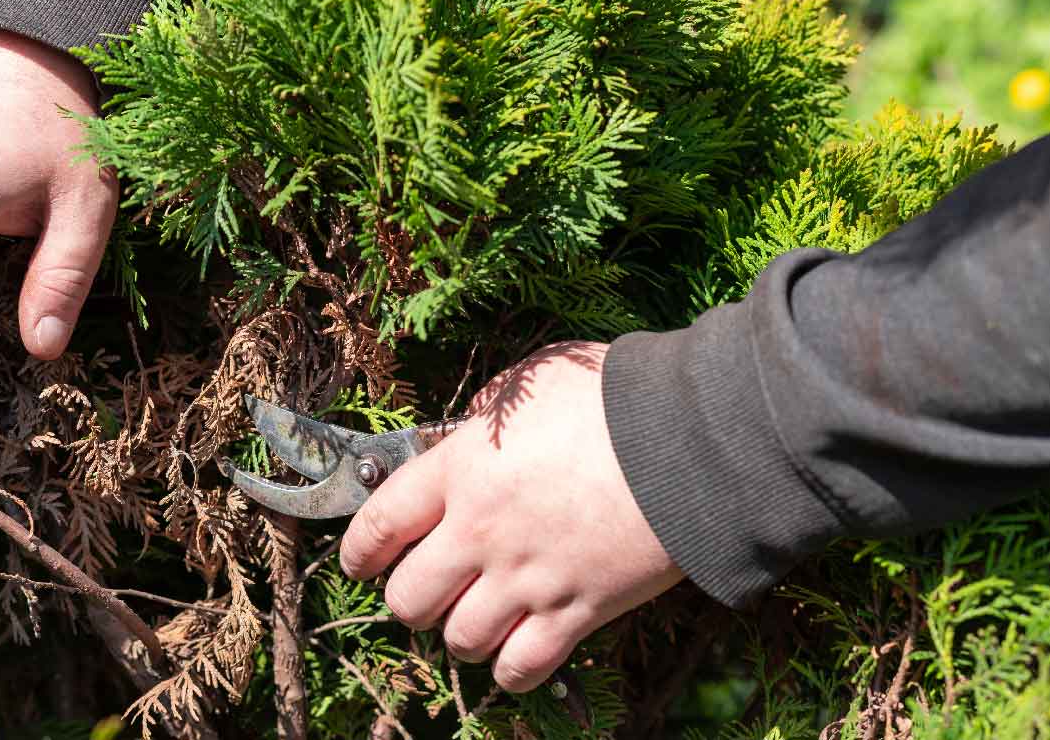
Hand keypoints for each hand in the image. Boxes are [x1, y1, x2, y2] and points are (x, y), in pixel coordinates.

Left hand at [339, 341, 683, 691]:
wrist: (691, 438)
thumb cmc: (613, 395)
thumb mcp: (527, 381)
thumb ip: (481, 417)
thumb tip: (462, 436)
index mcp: (461, 469)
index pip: (378, 525)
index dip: (358, 553)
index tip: (359, 564)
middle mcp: (481, 532)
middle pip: (407, 598)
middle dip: (408, 599)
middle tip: (426, 589)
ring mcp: (528, 578)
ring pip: (459, 640)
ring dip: (459, 634)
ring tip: (473, 619)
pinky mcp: (578, 612)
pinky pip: (521, 668)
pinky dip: (510, 668)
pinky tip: (515, 652)